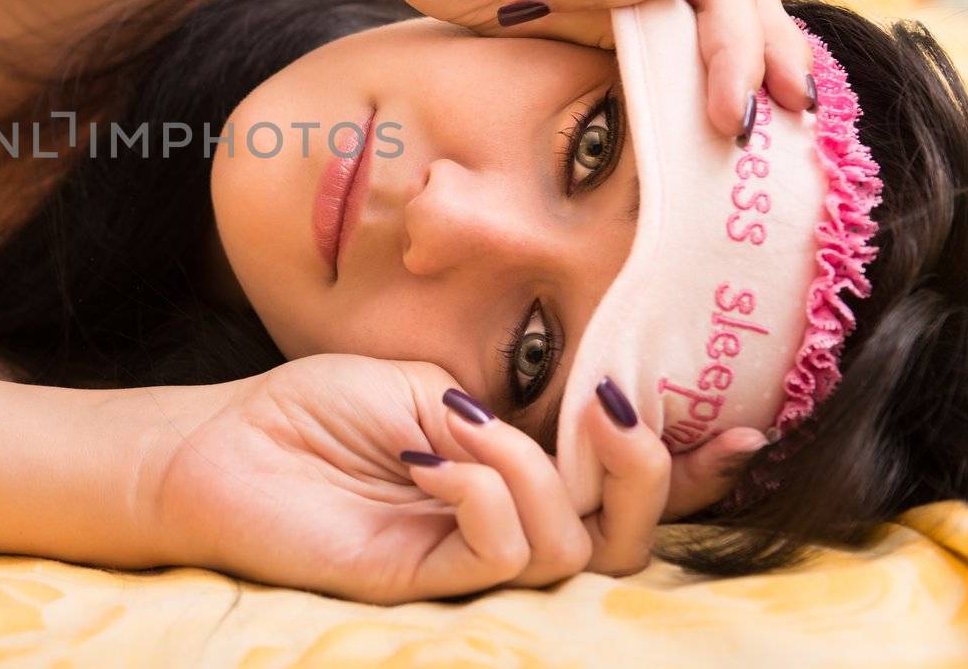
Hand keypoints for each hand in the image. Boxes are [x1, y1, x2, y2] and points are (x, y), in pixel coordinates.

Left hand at [140, 354, 760, 603]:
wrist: (222, 446)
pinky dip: (489, 495)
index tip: (745, 430)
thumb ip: (502, 412)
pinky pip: (504, 555)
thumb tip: (562, 428)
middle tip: (610, 413)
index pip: (614, 485)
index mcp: (510, 470)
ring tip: (460, 427)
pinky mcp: (426, 581)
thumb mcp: (422, 385)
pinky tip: (433, 459)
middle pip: (624, 539)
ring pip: (571, 549)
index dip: (689, 469)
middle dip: (647, 475)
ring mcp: (466, 558)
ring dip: (536, 470)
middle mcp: (503, 521)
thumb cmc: (310, 411)